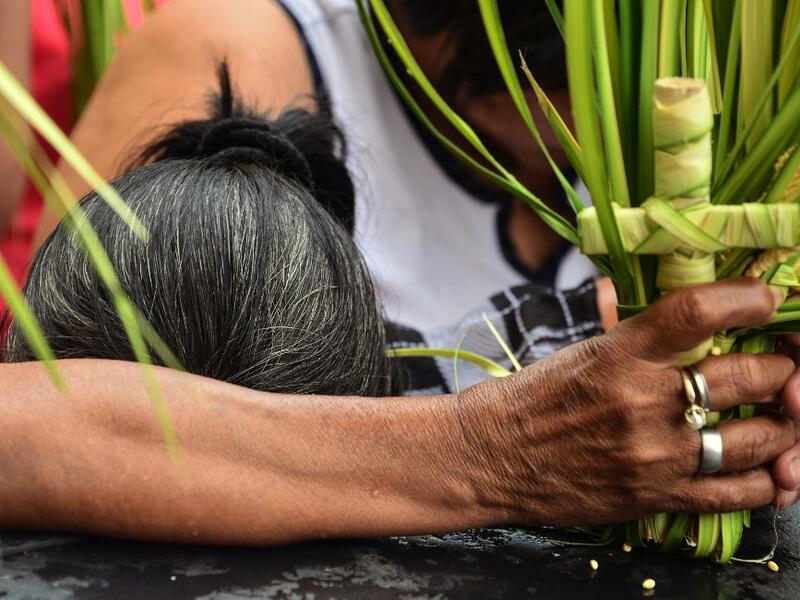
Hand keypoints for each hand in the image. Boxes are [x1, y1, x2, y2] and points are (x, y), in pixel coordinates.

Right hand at [458, 278, 797, 525]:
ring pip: (760, 438)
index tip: (768, 298)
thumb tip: (667, 297)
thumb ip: (632, 325)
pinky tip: (770, 465)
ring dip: (783, 422)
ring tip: (779, 414)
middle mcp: (644, 402)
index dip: (749, 299)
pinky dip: (769, 479)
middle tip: (779, 364)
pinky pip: (741, 494)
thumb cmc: (533, 398)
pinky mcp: (658, 497)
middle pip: (751, 376)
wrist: (492, 456)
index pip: (700, 311)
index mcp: (620, 354)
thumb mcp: (581, 349)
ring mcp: (656, 454)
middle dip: (781, 367)